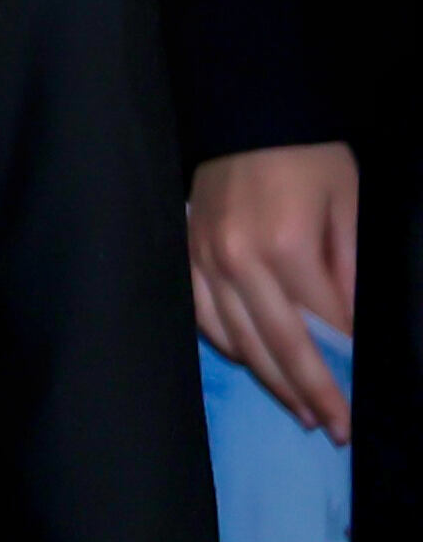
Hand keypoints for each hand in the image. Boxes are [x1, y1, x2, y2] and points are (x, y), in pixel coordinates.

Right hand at [190, 142, 358, 439]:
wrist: (247, 112)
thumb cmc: (309, 159)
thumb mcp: (349, 207)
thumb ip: (348, 272)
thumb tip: (347, 334)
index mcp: (285, 248)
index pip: (319, 331)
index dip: (340, 376)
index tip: (355, 409)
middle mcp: (238, 260)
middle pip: (276, 346)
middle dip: (308, 393)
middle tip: (332, 429)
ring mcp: (204, 259)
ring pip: (236, 339)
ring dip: (270, 380)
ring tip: (299, 408)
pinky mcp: (186, 253)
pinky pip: (201, 315)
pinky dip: (226, 345)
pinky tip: (250, 361)